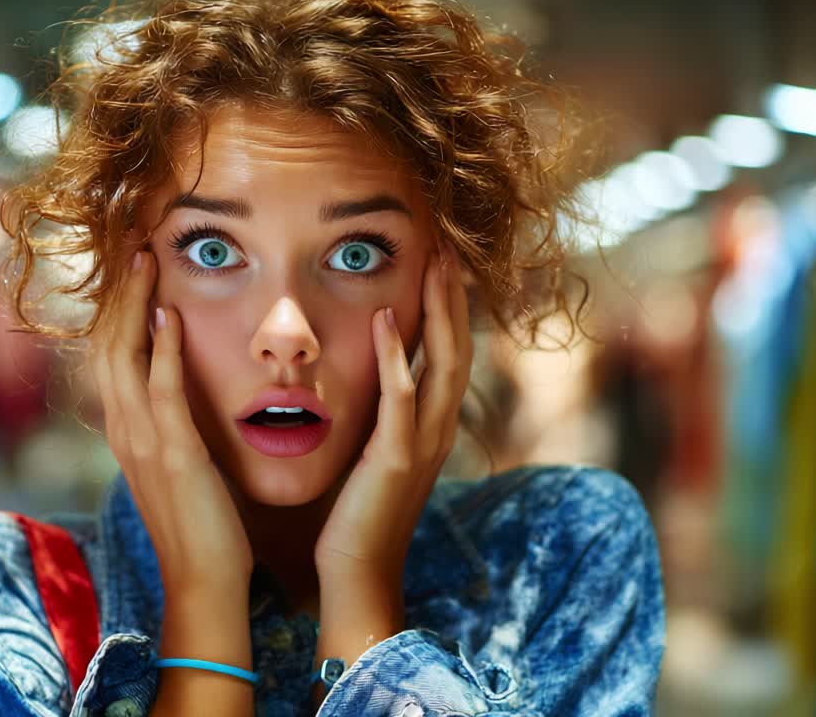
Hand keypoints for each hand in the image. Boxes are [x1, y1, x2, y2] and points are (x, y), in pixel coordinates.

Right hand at [88, 250, 253, 591]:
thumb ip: (168, 424)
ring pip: (124, 356)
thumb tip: (176, 387)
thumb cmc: (199, 520)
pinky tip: (169, 314)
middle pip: (105, 344)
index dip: (115, 307)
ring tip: (145, 258)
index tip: (129, 265)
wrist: (203, 578)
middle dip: (116, 291)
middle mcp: (122, 429)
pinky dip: (162, 348)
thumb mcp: (175, 463)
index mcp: (124, 429)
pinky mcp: (172, 453)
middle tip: (131, 243)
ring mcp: (142, 441)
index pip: (108, 354)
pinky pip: (162, 390)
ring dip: (134, 304)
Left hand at [312, 245, 472, 666]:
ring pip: (443, 363)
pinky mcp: (395, 460)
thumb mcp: (376, 452)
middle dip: (453, 294)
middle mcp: (437, 429)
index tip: (440, 259)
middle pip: (459, 346)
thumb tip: (374, 377)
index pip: (450, 351)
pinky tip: (388, 319)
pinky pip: (402, 398)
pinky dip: (398, 356)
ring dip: (439, 310)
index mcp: (432, 425)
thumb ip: (383, 414)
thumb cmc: (358, 512)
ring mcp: (422, 444)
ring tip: (432, 263)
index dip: (450, 304)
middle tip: (448, 244)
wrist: (356, 571)